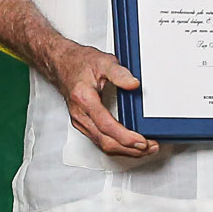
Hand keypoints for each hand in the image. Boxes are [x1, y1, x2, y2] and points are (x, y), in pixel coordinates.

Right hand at [43, 40, 154, 157]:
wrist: (62, 64)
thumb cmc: (80, 63)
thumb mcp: (102, 61)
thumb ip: (119, 73)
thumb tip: (133, 84)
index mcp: (84, 99)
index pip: (106, 126)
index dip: (125, 137)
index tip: (141, 141)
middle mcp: (80, 114)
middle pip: (106, 141)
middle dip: (130, 148)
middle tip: (150, 147)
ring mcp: (80, 121)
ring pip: (103, 145)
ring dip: (125, 150)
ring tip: (144, 148)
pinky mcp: (83, 124)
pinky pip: (100, 141)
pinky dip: (117, 146)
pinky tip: (128, 145)